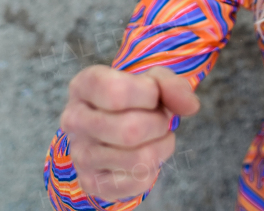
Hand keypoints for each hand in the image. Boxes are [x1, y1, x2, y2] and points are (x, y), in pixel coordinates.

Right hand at [59, 65, 200, 200]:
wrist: (113, 128)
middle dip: (160, 123)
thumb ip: (170, 85)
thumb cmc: (133, 100)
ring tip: (156, 137)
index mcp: (84, 86)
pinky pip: (137, 181)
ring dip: (161, 146)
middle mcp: (74, 120)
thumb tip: (190, 106)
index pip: (117, 92)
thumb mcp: (151, 81)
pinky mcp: (92, 182)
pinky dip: (152, 169)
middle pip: (130, 130)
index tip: (152, 95)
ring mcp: (80, 154)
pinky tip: (144, 156)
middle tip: (160, 119)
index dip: (148, 94)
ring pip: (138, 159)